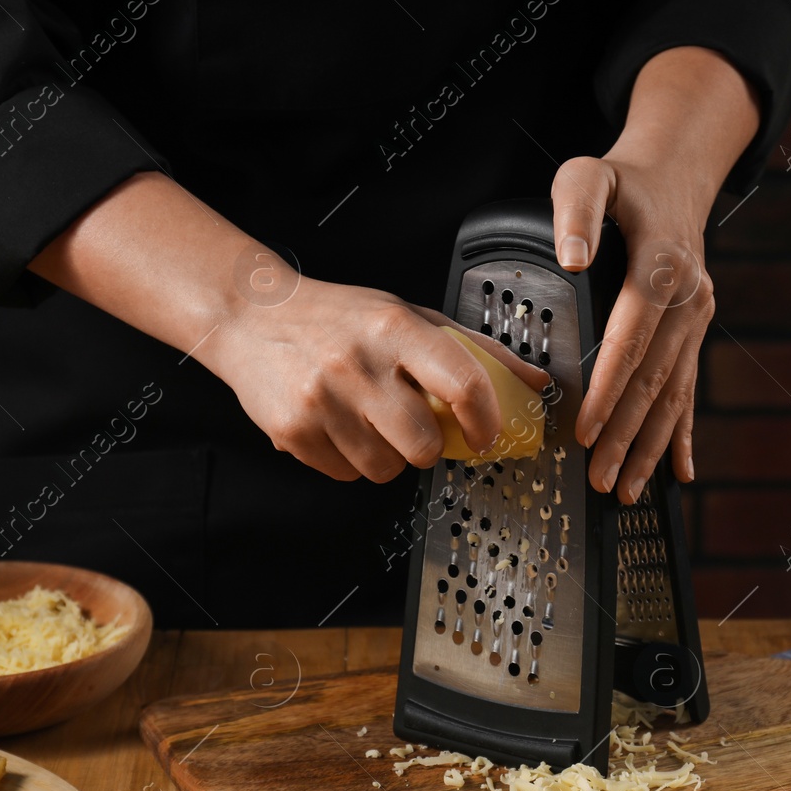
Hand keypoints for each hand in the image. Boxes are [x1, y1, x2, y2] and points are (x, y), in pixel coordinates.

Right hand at [28, 172, 546, 485]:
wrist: (252, 316)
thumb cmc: (340, 319)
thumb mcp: (409, 315)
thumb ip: (476, 350)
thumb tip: (538, 383)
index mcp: (395, 328)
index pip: (461, 383)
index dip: (484, 420)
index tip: (485, 435)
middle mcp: (357, 363)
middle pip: (423, 445)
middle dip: (427, 446)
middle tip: (412, 425)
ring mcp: (321, 400)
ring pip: (385, 469)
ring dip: (385, 455)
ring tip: (367, 419)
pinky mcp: (292, 431)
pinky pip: (346, 474)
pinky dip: (349, 460)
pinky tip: (337, 425)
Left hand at [552, 47, 758, 503]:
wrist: (675, 176)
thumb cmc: (622, 180)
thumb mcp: (587, 172)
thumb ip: (575, 208)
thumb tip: (572, 258)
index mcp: (661, 264)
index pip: (632, 336)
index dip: (608, 386)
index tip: (584, 428)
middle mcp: (688, 298)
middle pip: (653, 378)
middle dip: (625, 434)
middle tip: (598, 478)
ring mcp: (697, 319)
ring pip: (673, 393)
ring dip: (650, 447)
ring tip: (627, 490)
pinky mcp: (696, 332)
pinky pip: (689, 389)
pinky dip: (682, 434)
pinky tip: (679, 474)